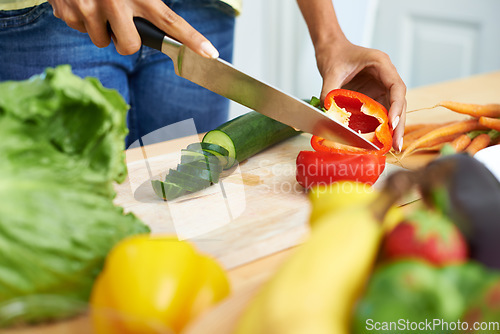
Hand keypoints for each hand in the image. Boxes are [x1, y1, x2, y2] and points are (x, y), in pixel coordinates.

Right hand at [47, 0, 218, 57]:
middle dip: (125, 41)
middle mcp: (115, 0)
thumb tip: (164, 24)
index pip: (170, 22)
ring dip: (101, 29)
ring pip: (101, 41)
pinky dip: (81, 20)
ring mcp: (89, 7)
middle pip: (129, 46)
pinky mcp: (67, 11)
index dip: (191, 39)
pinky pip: (79, 30)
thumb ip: (147, 3)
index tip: (210, 53)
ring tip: (97, 5)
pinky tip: (82, 1)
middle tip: (119, 22)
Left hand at [316, 40, 406, 151]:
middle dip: (399, 124)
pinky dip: (381, 125)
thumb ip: (329, 91)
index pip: (396, 87)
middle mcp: (386, 76)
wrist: (330, 49)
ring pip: (392, 109)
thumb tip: (327, 113)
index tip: (392, 123)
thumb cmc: (334, 54)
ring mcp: (381, 86)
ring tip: (392, 147)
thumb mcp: (330, 72)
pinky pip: (380, 111)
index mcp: (381, 64)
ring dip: (393, 128)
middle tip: (397, 144)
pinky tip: (380, 140)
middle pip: (399, 102)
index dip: (397, 106)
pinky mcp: (374, 95)